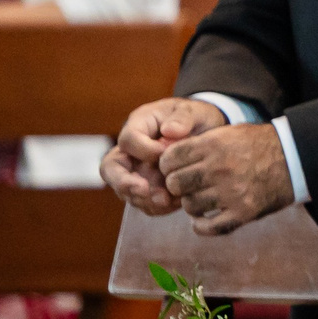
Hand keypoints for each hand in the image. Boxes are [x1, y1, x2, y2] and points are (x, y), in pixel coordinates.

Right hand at [101, 96, 227, 214]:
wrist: (206, 133)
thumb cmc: (196, 118)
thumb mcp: (194, 112)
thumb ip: (183, 118)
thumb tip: (170, 131)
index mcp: (139, 125)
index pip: (128, 140)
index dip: (144, 149)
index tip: (166, 153)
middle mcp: (130, 151)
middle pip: (111, 169)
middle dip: (124, 183)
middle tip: (144, 191)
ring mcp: (136, 171)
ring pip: (126, 191)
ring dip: (144, 198)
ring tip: (167, 200)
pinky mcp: (147, 188)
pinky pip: (144, 202)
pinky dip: (158, 206)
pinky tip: (177, 203)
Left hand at [159, 124, 294, 235]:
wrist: (296, 158)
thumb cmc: (260, 144)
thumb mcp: (230, 133)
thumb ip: (199, 143)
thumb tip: (167, 159)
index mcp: (215, 144)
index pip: (170, 159)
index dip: (167, 165)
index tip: (174, 169)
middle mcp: (220, 168)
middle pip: (175, 184)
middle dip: (177, 185)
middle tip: (187, 185)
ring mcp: (231, 192)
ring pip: (190, 206)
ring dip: (192, 204)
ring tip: (202, 199)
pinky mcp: (243, 212)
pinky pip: (208, 227)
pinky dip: (201, 226)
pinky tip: (203, 220)